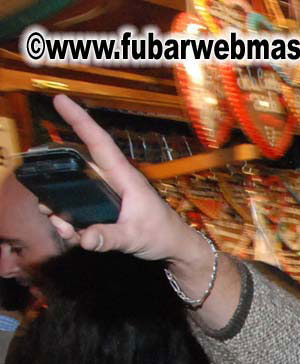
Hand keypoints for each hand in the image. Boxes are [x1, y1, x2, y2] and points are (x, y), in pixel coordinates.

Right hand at [48, 96, 210, 269]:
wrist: (175, 247)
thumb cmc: (162, 234)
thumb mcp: (135, 238)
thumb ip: (109, 237)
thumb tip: (85, 237)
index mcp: (125, 178)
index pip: (100, 143)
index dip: (80, 120)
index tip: (61, 99)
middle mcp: (113, 181)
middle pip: (77, 168)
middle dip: (56, 182)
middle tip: (44, 205)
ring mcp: (108, 194)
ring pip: (74, 191)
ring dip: (61, 210)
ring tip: (64, 228)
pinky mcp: (105, 208)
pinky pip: (80, 208)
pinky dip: (71, 222)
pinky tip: (75, 236)